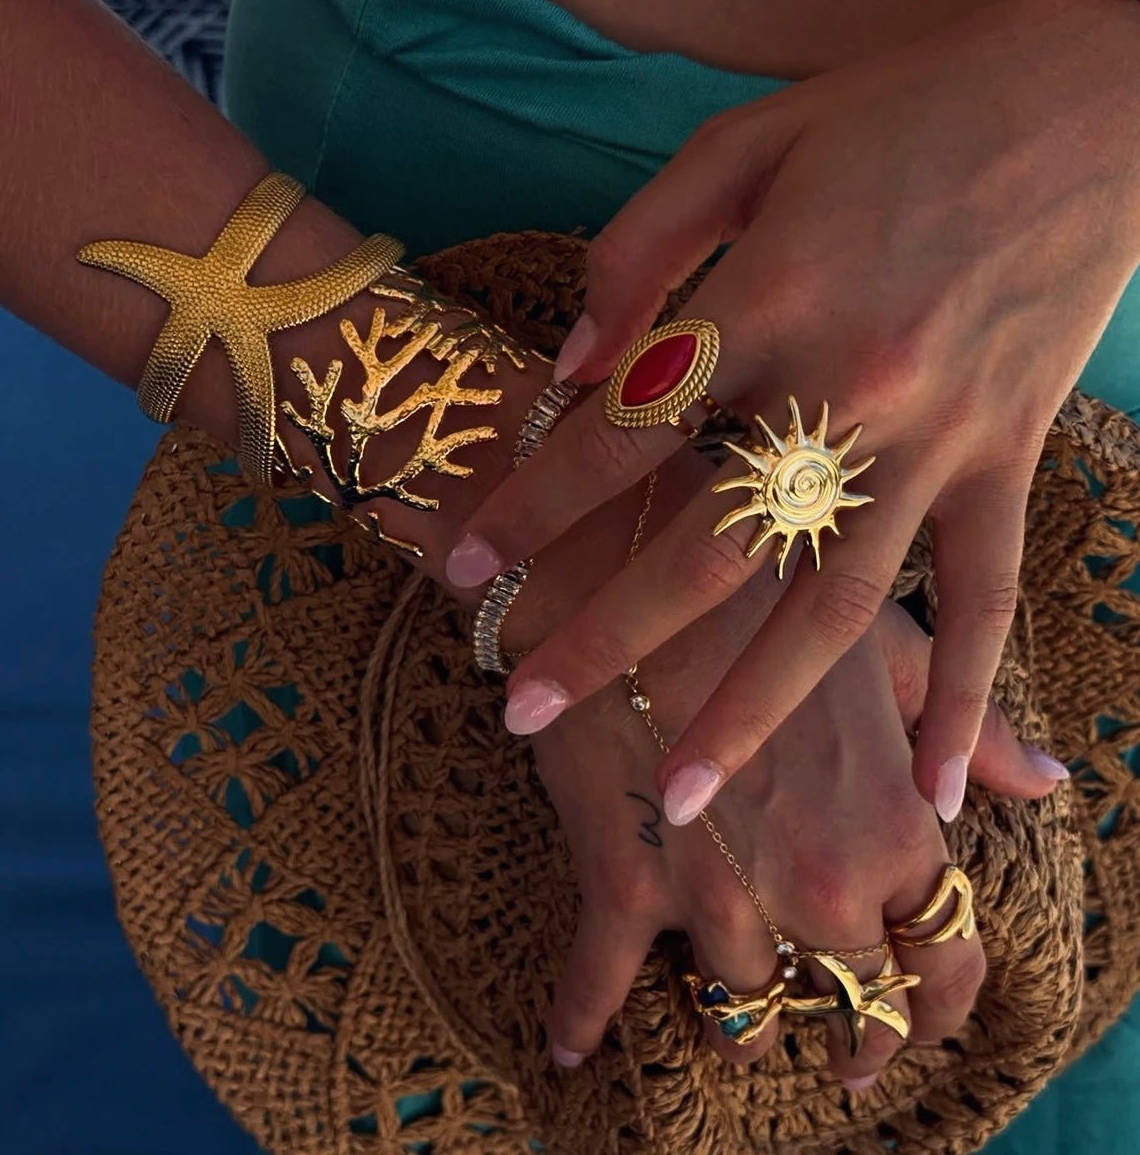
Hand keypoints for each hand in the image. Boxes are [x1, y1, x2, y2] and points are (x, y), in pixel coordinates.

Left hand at [444, 0, 1138, 824]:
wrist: (1092, 91)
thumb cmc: (901, 111)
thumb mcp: (746, 141)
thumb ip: (640, 251)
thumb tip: (571, 370)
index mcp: (771, 299)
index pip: (619, 434)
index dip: (532, 505)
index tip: (463, 566)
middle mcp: (849, 391)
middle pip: (705, 550)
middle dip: (606, 642)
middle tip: (523, 712)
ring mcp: (937, 441)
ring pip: (831, 610)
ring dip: (750, 716)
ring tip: (681, 803)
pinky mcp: (1008, 462)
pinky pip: (986, 599)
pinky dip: (965, 697)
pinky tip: (934, 793)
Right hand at [536, 600, 1020, 1084]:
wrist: (640, 566)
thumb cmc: (769, 601)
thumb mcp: (885, 651)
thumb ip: (966, 731)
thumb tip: (1046, 780)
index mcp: (893, 829)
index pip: (944, 961)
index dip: (936, 1005)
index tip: (921, 1021)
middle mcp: (818, 883)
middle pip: (850, 1010)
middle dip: (851, 1036)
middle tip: (839, 1048)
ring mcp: (719, 894)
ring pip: (741, 1018)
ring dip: (739, 1026)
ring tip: (737, 1019)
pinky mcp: (625, 882)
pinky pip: (598, 984)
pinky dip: (582, 1022)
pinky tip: (571, 1051)